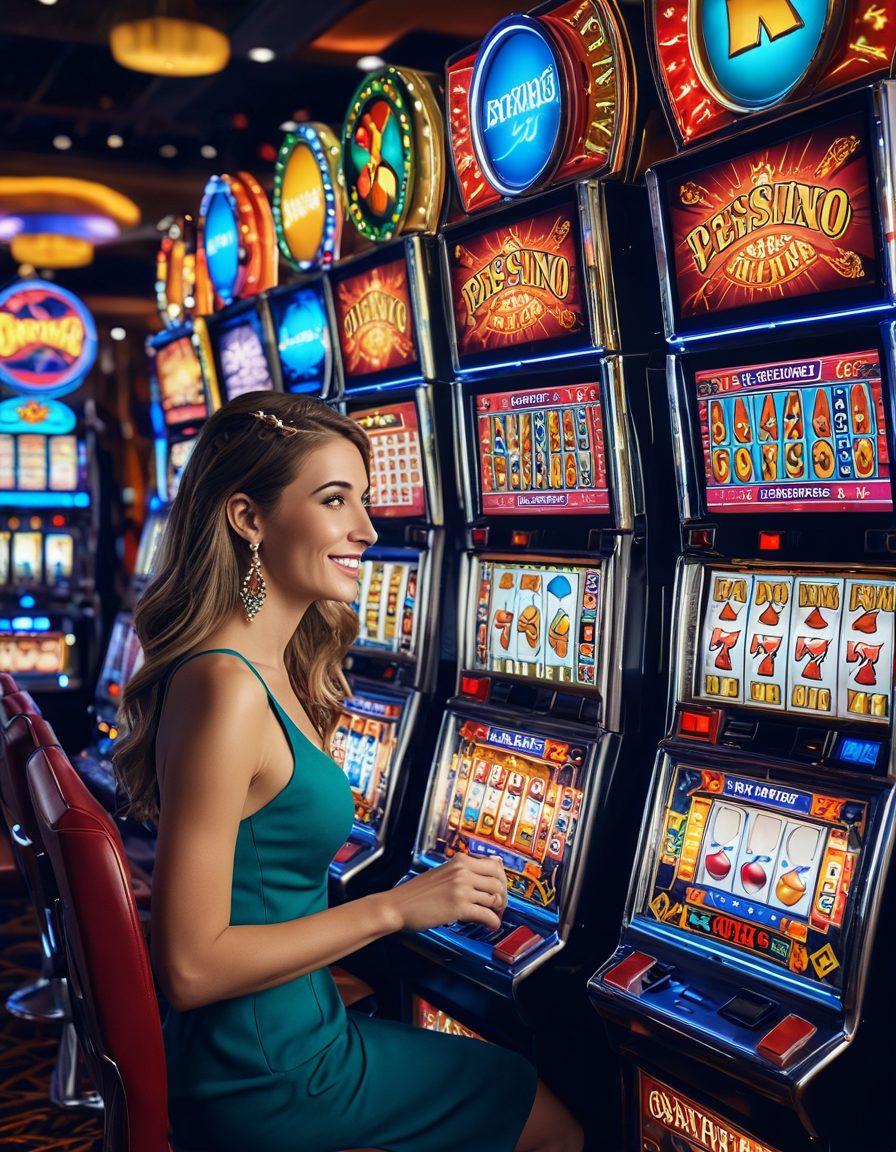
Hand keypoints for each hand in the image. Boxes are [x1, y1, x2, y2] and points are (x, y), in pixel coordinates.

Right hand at [385, 853, 507, 933]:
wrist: (398, 905)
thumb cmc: (418, 892)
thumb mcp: (443, 873)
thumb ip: (463, 871)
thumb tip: (487, 872)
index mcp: (460, 860)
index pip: (495, 865)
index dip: (502, 880)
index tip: (501, 890)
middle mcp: (463, 871)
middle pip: (498, 882)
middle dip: (503, 897)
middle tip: (498, 907)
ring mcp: (461, 888)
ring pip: (494, 898)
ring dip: (497, 911)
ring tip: (492, 917)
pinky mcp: (459, 907)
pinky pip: (487, 915)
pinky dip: (493, 922)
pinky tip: (490, 926)